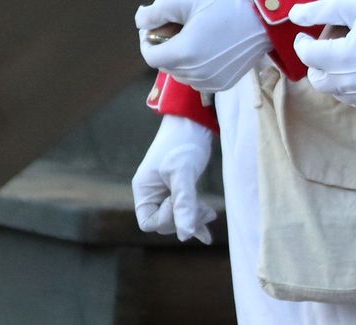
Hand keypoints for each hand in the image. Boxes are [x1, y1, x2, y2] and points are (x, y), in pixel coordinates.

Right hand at [131, 115, 216, 244]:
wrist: (194, 120)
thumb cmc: (183, 142)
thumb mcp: (183, 172)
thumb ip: (184, 203)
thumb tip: (185, 235)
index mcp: (144, 190)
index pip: (149, 222)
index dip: (166, 219)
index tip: (180, 201)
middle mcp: (152, 193)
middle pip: (165, 222)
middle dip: (184, 219)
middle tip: (207, 211)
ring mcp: (166, 190)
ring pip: (178, 216)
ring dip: (194, 218)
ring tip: (212, 214)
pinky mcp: (180, 187)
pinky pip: (185, 209)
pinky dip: (196, 218)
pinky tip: (208, 231)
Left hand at [136, 0, 270, 92]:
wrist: (266, 20)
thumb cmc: (228, 6)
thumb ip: (159, 9)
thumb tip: (140, 19)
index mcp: (183, 54)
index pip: (150, 56)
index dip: (147, 40)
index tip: (154, 26)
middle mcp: (194, 74)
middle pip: (166, 64)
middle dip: (165, 46)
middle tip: (177, 26)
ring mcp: (209, 82)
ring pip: (182, 73)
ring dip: (181, 57)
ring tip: (194, 37)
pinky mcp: (223, 84)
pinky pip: (199, 79)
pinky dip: (197, 66)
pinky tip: (209, 49)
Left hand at [288, 0, 355, 110]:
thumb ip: (323, 10)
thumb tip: (293, 13)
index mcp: (341, 58)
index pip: (307, 56)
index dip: (302, 44)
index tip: (304, 36)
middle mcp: (349, 83)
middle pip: (317, 79)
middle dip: (317, 64)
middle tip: (326, 49)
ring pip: (335, 90)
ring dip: (335, 76)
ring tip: (350, 58)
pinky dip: (355, 87)